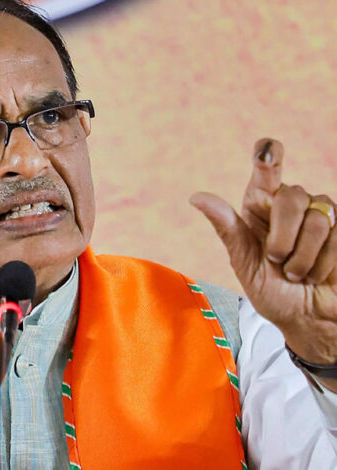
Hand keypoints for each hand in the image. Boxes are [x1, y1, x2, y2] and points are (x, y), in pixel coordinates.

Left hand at [190, 138, 335, 388]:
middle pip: (292, 195)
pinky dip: (323, 262)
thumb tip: (196, 196)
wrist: (307, 320)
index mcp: (260, 208)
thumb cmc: (272, 293)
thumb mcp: (244, 263)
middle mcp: (291, 206)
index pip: (266, 171)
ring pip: (318, 217)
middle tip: (278, 261)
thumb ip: (227, 227)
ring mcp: (322, 216)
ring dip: (303, 255)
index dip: (268, 155)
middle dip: (283, 236)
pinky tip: (318, 274)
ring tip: (298, 273)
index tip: (266, 149)